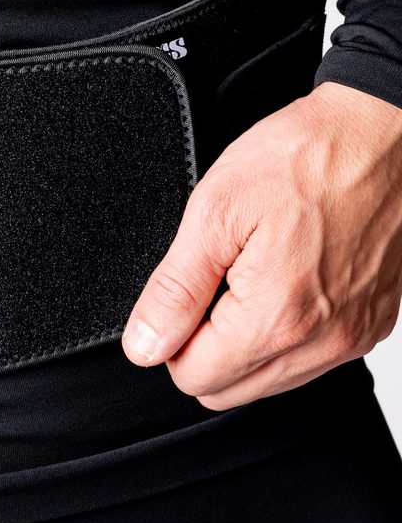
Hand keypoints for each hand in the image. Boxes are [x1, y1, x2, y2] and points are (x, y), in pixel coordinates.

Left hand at [121, 81, 401, 409]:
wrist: (383, 133)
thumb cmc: (306, 158)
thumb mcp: (215, 212)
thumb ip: (175, 290)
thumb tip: (144, 346)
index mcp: (277, 318)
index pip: (193, 377)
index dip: (172, 336)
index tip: (186, 291)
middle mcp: (322, 341)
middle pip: (228, 389)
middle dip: (203, 346)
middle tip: (214, 280)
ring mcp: (352, 337)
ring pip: (267, 380)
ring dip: (243, 341)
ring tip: (250, 274)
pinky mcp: (371, 325)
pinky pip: (308, 359)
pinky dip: (283, 332)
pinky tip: (283, 280)